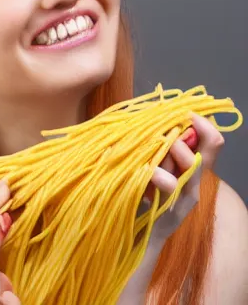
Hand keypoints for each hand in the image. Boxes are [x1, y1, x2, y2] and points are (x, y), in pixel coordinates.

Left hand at [119, 113, 224, 302]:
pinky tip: (144, 173)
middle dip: (179, 143)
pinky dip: (155, 174)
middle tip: (158, 143)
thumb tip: (153, 120)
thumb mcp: (151, 165)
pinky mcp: (171, 209)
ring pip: (187, 168)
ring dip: (166, 156)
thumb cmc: (141, 193)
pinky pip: (168, 185)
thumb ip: (158, 147)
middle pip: (201, 155)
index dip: (205, 126)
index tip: (188, 113)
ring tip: (148, 160)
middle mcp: (194, 184)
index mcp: (191, 169)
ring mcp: (184, 199)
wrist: (135, 233)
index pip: (212, 144)